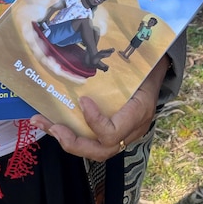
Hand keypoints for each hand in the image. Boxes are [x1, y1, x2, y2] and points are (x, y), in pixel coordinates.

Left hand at [30, 57, 167, 160]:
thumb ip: (121, 67)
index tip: (83, 101)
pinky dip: (72, 136)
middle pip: (102, 150)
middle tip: (54, 127)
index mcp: (139, 112)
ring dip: (67, 141)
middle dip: (74, 143)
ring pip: (95, 151)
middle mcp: (132, 130)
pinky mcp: (115, 135)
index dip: (94, 122)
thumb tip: (94, 52)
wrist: (156, 75)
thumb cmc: (146, 68)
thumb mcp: (139, 66)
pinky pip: (93, 142)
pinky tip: (53, 124)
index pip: (113, 132)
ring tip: (45, 124)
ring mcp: (125, 136)